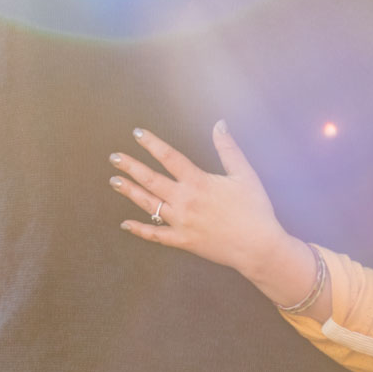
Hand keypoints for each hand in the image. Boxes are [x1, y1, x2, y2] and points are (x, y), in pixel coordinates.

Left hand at [110, 121, 322, 309]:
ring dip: (130, 192)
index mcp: (198, 182)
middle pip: (151, 180)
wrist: (258, 247)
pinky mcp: (182, 241)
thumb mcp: (244, 174)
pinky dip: (139, 230)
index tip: (138, 134)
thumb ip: (228, 148)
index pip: (169, 157)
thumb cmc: (254, 209)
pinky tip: (125, 224)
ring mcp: (180, 222)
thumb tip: (219, 124)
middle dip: (131, 167)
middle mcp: (184, 200)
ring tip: (114, 181)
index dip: (152, 144)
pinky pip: (156, 235)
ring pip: (148, 205)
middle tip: (114, 157)